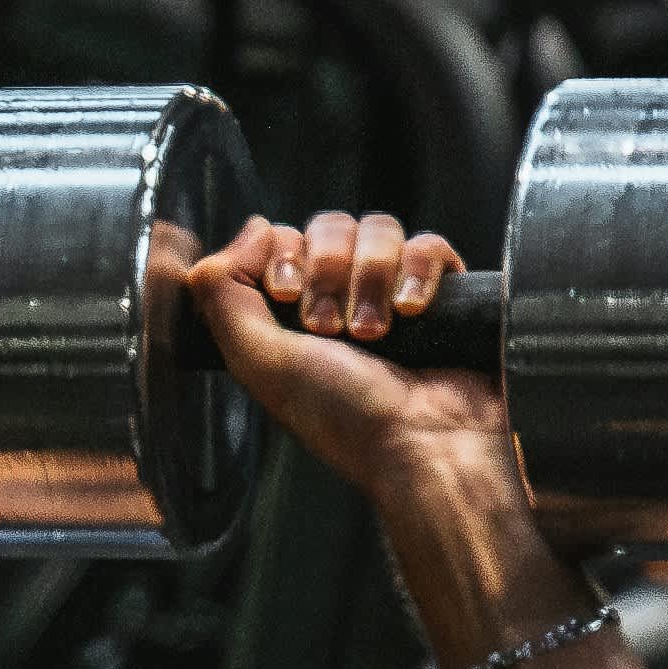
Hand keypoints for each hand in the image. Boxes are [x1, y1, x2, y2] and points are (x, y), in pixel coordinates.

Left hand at [184, 207, 517, 514]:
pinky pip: (428, 245)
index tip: (285, 296)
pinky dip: (416, 272)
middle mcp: (340, 295)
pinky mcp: (444, 292)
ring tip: (375, 332)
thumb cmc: (341, 415)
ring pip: (379, 228)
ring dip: (371, 277)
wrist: (424, 442)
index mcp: (291, 312)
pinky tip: (412, 312)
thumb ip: (223, 293)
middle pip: (328, 226)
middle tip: (332, 327)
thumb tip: (251, 227)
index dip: (282, 255)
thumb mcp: (258, 361)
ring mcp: (394, 291)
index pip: (280, 236)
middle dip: (327, 271)